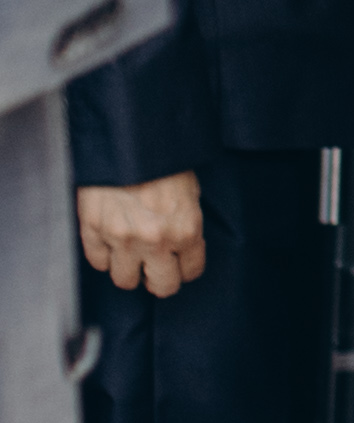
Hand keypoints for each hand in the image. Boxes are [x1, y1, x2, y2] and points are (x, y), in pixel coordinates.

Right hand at [78, 171, 205, 296]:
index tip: (179, 263)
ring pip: (125, 280)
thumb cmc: (163, 159)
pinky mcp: (93, 229)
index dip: (185, 268)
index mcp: (186, 229)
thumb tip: (181, 246)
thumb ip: (185, 223)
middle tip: (155, 266)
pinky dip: (105, 254)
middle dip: (159, 278)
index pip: (191, 272)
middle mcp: (156, 240)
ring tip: (131, 252)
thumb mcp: (189, 191)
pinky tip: (111, 240)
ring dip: (129, 268)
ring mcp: (122, 237)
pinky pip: (98, 262)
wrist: (127, 134)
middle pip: (161, 287)